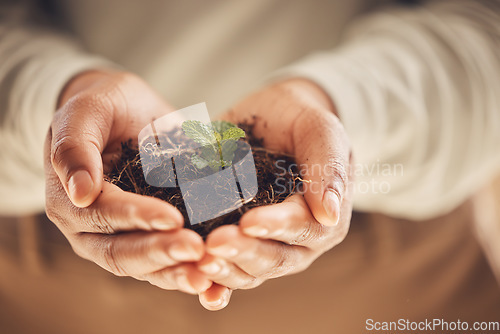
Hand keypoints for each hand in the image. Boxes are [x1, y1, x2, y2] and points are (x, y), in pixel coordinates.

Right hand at [44, 70, 210, 293]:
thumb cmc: (104, 107)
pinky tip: (216, 284)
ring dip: (176, 273)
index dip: (135, 217)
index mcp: (71, 199)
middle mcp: (92, 229)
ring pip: (145, 267)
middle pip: (122, 253)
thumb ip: (75, 146)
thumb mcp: (86, 111)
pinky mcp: (149, 239)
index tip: (173, 217)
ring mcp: (120, 238)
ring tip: (208, 276)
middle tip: (197, 250)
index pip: (102, 215)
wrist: (123, 114)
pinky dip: (187, 273)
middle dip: (161, 252)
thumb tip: (80, 193)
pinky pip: (165, 263)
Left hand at [197, 79, 352, 309]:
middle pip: (275, 258)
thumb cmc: (300, 120)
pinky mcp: (238, 242)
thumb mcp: (320, 129)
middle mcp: (296, 240)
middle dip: (243, 252)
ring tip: (198, 260)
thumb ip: (328, 166)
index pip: (303, 227)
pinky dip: (212, 282)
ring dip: (224, 269)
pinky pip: (227, 268)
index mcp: (323, 216)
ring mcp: (265, 245)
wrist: (273, 118)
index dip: (275, 227)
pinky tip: (194, 282)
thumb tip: (330, 215)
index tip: (248, 222)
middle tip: (213, 244)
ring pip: (249, 271)